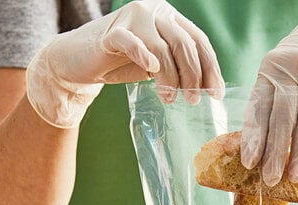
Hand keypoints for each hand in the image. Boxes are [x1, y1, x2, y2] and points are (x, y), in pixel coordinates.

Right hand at [26, 0, 223, 127]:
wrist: (81, 62)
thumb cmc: (124, 64)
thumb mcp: (159, 66)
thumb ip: (181, 68)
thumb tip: (210, 90)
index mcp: (170, 18)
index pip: (199, 41)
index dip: (211, 68)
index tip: (216, 94)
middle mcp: (154, 12)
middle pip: (184, 44)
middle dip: (193, 75)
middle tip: (193, 100)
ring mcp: (132, 18)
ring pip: (161, 48)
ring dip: (170, 77)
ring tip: (170, 99)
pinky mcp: (111, 33)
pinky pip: (131, 41)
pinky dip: (143, 55)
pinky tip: (151, 69)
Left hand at [240, 0, 297, 186]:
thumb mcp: (279, 72)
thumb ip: (270, 102)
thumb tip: (260, 147)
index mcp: (270, 73)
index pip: (259, 110)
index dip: (253, 138)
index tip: (249, 162)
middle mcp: (292, 75)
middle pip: (281, 121)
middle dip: (274, 153)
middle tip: (270, 179)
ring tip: (294, 176)